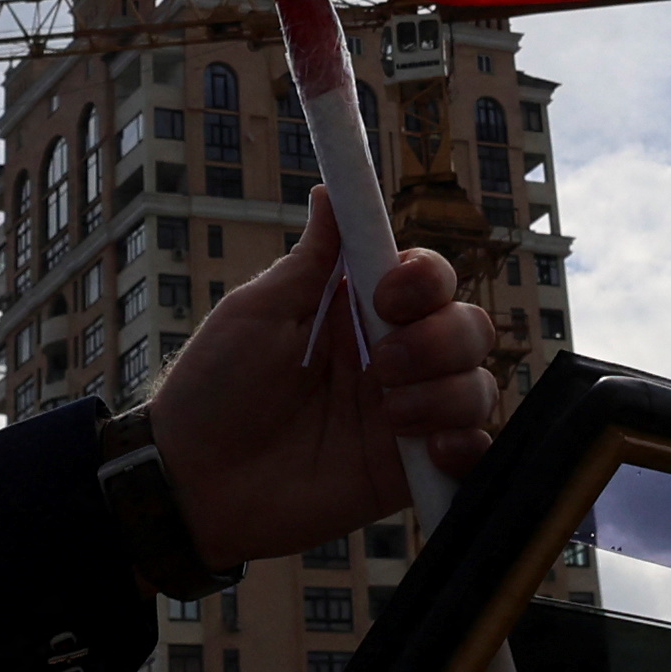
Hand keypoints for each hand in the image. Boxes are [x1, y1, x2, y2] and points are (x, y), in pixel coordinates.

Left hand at [142, 186, 499, 568]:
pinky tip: (429, 449)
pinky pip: (475, 453)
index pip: (430, 279)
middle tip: (384, 365)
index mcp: (358, 316)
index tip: (389, 294)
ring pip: (477, 386)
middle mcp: (393, 361)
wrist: (193, 483)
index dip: (427, 278)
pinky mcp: (407, 473)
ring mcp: (405, 417)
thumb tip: (330, 188)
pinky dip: (467, 447)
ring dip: (446, 394)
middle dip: (442, 339)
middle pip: (469, 327)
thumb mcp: (258, 313)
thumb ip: (310, 261)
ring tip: (391, 415)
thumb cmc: (213, 390)